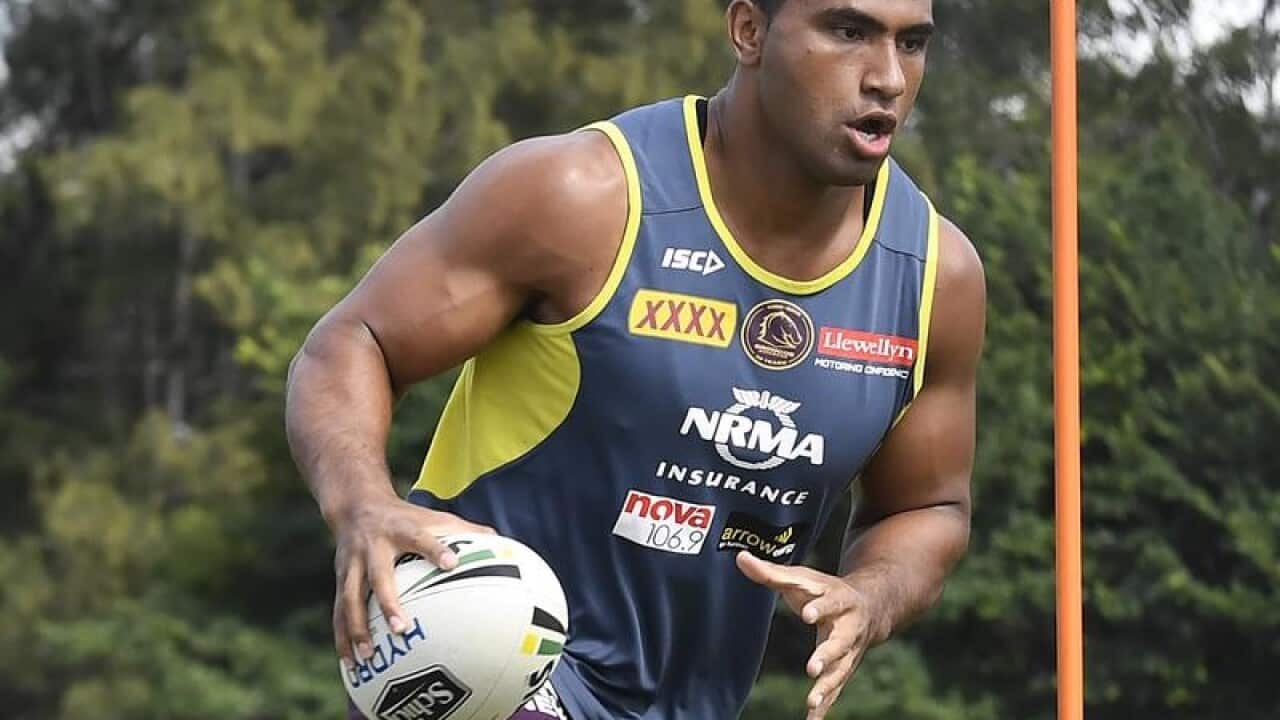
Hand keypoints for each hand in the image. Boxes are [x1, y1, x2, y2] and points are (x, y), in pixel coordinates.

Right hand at [331, 492, 494, 666]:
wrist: (356, 506)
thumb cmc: (405, 517)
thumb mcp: (432, 516)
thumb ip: (465, 529)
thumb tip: (501, 541)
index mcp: (401, 530)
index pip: (421, 538)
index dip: (436, 550)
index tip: (452, 563)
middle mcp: (374, 547)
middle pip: (379, 576)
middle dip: (387, 603)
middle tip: (401, 629)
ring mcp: (353, 564)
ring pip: (351, 599)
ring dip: (357, 629)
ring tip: (367, 657)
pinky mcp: (341, 578)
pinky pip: (339, 611)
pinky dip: (341, 637)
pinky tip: (349, 663)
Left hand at [736, 551, 880, 719]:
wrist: (871, 605)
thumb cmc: (825, 590)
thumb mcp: (803, 578)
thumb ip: (771, 572)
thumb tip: (740, 557)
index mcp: (838, 600)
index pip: (829, 603)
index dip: (820, 608)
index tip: (807, 615)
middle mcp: (849, 627)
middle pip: (840, 642)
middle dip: (828, 654)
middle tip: (813, 667)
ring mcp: (849, 650)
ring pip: (841, 670)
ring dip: (828, 686)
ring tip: (812, 701)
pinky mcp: (845, 668)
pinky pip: (836, 689)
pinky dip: (825, 705)